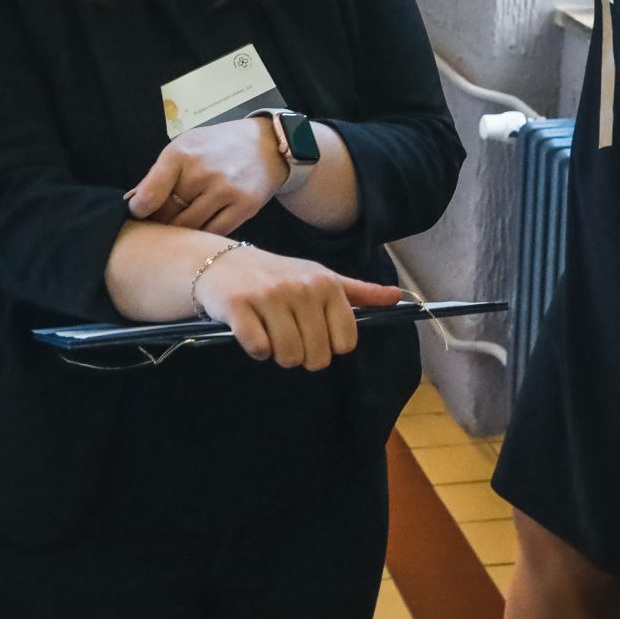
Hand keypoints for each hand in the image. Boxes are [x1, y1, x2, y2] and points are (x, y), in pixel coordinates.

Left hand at [127, 120, 288, 234]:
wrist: (266, 145)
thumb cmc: (217, 147)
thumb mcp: (185, 147)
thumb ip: (159, 175)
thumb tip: (133, 203)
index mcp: (181, 154)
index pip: (150, 193)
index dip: (139, 209)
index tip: (139, 212)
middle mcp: (203, 172)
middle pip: (168, 214)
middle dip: (160, 221)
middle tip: (159, 223)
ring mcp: (226, 191)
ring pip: (190, 228)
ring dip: (180, 232)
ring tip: (179, 227)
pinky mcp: (245, 207)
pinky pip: (214, 233)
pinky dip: (203, 235)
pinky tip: (201, 229)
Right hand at [193, 245, 404, 370]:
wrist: (221, 262)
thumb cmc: (277, 275)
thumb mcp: (321, 278)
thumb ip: (359, 293)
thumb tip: (397, 298)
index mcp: (327, 284)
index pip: (345, 342)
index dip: (329, 347)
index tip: (313, 333)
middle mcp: (302, 288)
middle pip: (317, 356)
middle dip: (302, 355)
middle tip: (286, 334)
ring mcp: (270, 296)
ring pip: (289, 356)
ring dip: (278, 354)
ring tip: (269, 333)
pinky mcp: (240, 307)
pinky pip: (259, 349)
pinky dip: (255, 349)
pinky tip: (249, 331)